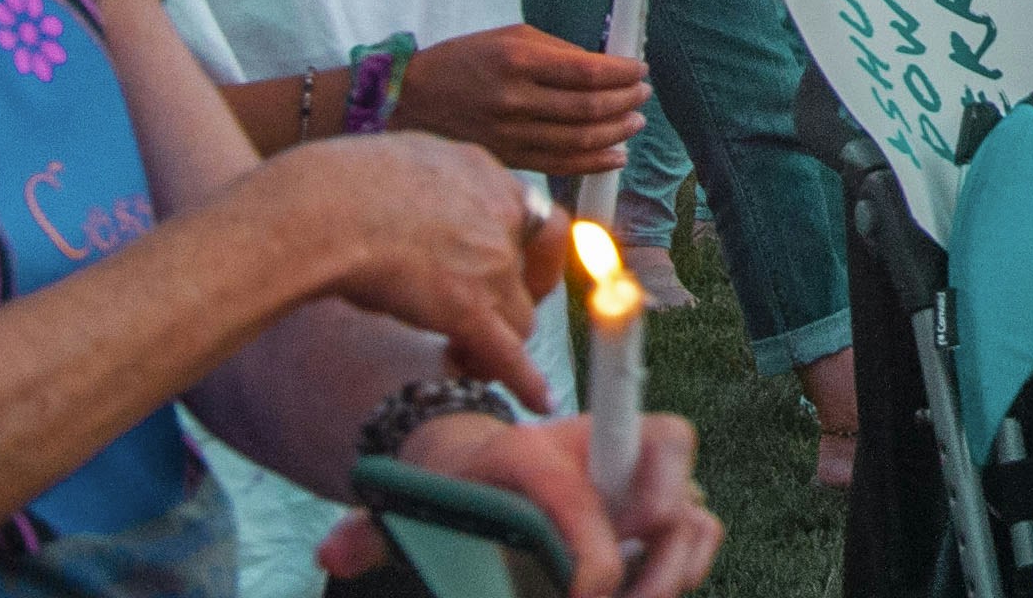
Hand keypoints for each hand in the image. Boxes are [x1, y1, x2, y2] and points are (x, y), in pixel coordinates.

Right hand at [268, 132, 557, 401]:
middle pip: (538, 260)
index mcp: (481, 171)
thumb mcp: (398, 160)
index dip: (519, 244)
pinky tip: (538, 401)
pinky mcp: (467, 307)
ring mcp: (489, 262)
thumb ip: (425, 180)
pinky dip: (525, 381)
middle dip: (524, 290)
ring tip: (461, 360)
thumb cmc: (333, 186)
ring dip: (498, 342)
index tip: (501, 263)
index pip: (526, 210)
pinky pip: (508, 352)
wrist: (319, 209)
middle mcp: (499, 211)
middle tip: (494, 312)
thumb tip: (411, 190)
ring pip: (521, 315)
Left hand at [324, 404, 721, 597]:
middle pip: (668, 492)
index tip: (588, 594)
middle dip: (659, 562)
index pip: (581, 497)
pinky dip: (685, 569)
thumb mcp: (416, 504)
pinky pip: (699, 531)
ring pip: (693, 517)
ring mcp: (643, 477)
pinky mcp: (666, 500)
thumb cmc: (460, 489)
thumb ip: (373, 530)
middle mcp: (606, 451)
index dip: (592, 554)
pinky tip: (642, 596)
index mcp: (542, 450)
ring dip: (676, 573)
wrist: (494, 460)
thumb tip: (333, 551)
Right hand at [394, 25, 649, 177]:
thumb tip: (607, 66)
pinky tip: (616, 155)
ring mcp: (510, 133)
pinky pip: (559, 165)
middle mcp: (514, 99)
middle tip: (643, 95)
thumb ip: (559, 51)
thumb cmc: (464, 60)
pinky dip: (594, 163)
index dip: (622, 73)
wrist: (409, 99)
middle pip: (587, 107)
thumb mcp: (510, 38)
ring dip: (616, 132)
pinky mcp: (506, 158)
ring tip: (635, 122)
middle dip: (625, 101)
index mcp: (518, 61)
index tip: (640, 70)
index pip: (586, 71)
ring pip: (578, 140)